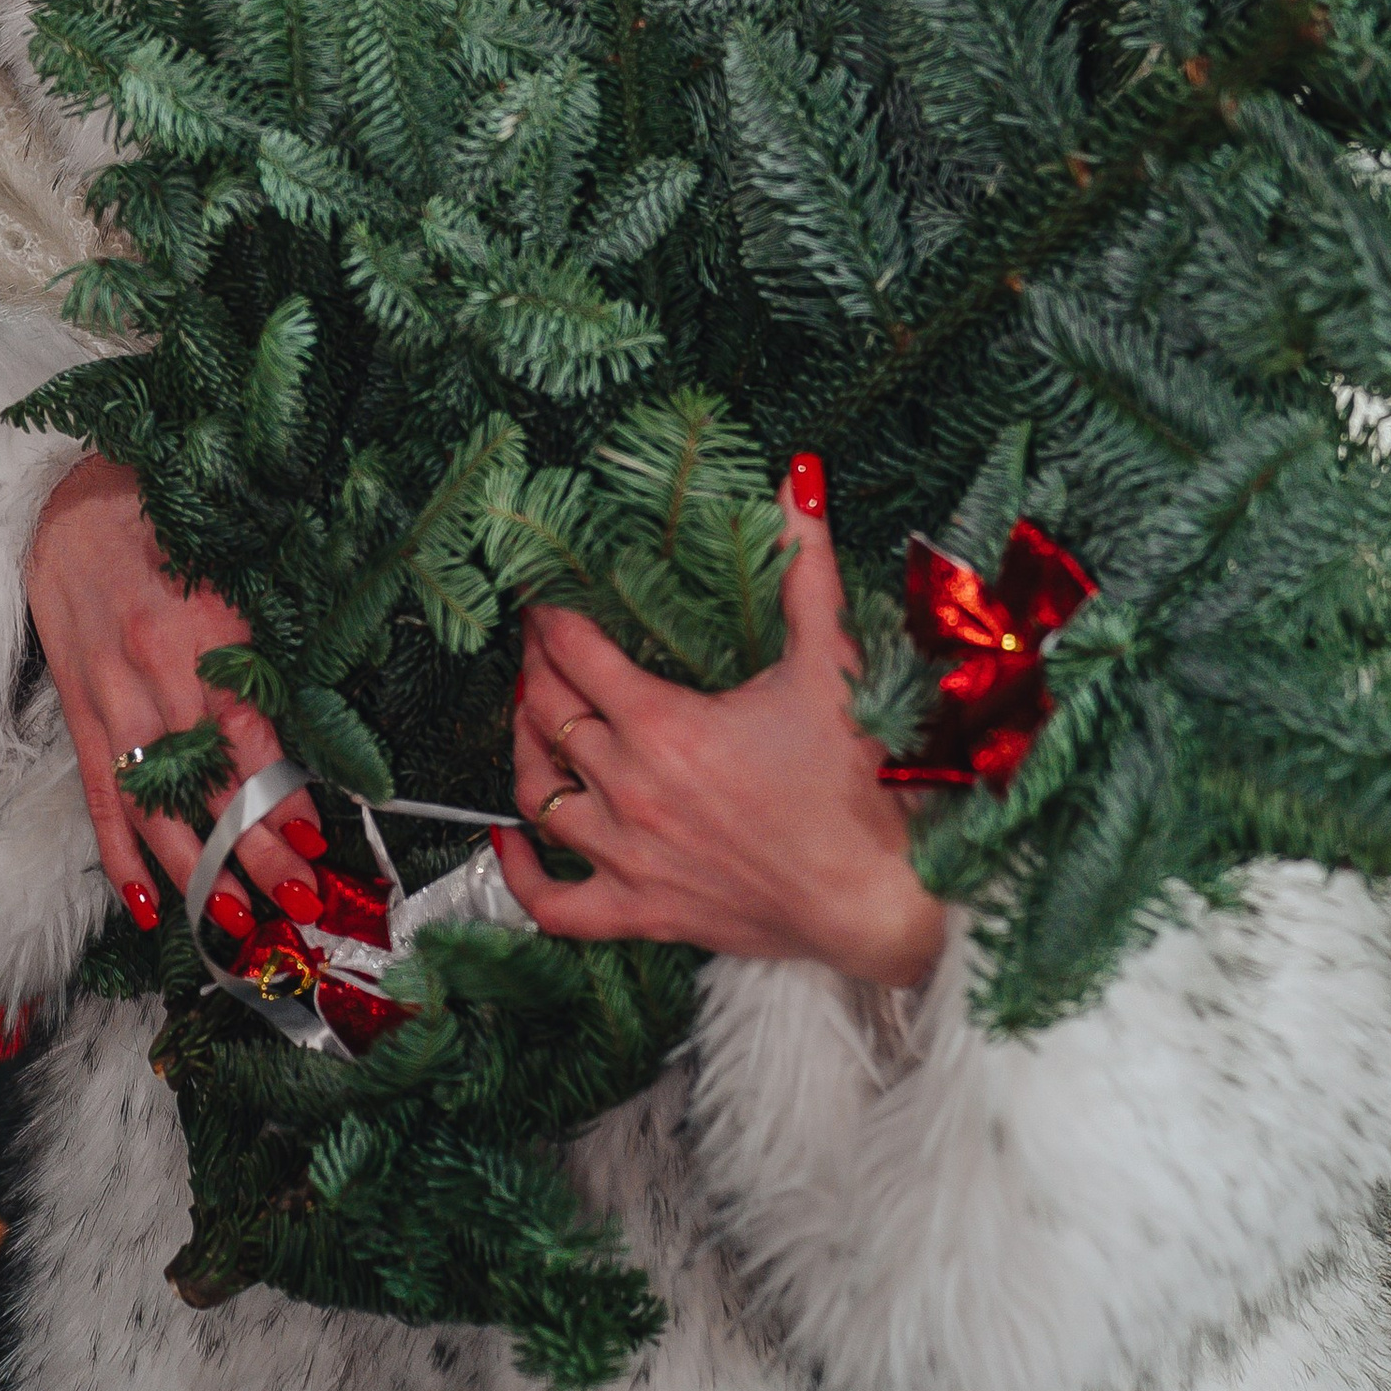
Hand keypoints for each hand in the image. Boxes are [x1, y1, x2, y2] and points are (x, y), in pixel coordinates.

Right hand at [25, 456, 327, 938]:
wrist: (68, 507)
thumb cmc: (167, 535)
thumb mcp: (228, 573)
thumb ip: (260, 648)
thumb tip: (306, 729)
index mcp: (200, 628)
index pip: (244, 729)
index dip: (279, 790)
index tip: (316, 837)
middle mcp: (150, 670)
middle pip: (207, 780)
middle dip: (252, 849)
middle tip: (299, 902)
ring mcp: (107, 699)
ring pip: (154, 803)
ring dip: (194, 871)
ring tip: (235, 925)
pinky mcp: (77, 715)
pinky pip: (99, 797)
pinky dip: (117, 855)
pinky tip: (142, 905)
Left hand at [494, 461, 947, 991]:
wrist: (880, 898)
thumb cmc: (858, 778)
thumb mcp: (830, 660)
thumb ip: (806, 563)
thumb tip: (802, 477)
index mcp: (664, 725)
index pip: (576, 655)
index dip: (553, 617)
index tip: (546, 596)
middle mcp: (631, 790)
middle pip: (548, 714)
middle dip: (537, 668)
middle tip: (540, 642)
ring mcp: (630, 858)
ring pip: (537, 796)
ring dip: (524, 748)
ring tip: (530, 714)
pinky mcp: (643, 914)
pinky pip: (554, 907)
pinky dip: (521, 874)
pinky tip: (509, 837)